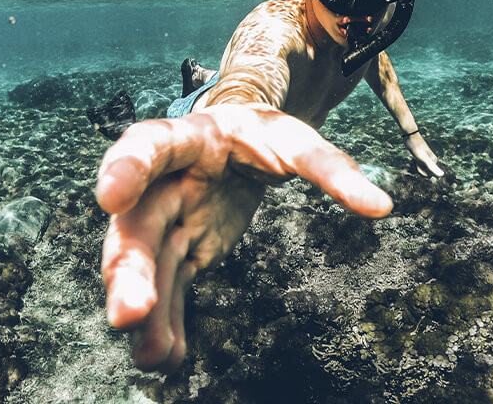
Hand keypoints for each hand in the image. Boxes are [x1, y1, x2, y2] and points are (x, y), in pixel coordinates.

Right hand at [96, 104, 393, 370]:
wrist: (239, 143)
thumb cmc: (262, 135)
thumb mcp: (295, 141)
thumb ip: (332, 169)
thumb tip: (382, 205)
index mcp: (190, 138)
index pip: (149, 144)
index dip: (126, 167)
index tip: (110, 197)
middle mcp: (166, 180)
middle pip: (139, 221)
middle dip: (128, 266)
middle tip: (129, 313)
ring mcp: (168, 217)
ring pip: (147, 262)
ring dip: (145, 307)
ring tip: (150, 354)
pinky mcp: (180, 248)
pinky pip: (168, 286)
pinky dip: (167, 321)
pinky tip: (168, 358)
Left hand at [404, 130, 443, 176]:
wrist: (410, 135)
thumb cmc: (416, 146)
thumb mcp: (424, 158)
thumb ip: (432, 167)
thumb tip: (442, 175)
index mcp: (434, 161)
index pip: (429, 174)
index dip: (422, 172)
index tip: (418, 163)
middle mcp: (431, 159)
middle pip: (425, 171)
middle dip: (419, 169)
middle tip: (416, 159)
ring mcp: (426, 157)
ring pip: (421, 167)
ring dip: (417, 166)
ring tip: (415, 157)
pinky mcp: (420, 155)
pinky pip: (419, 164)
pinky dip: (416, 163)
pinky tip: (414, 158)